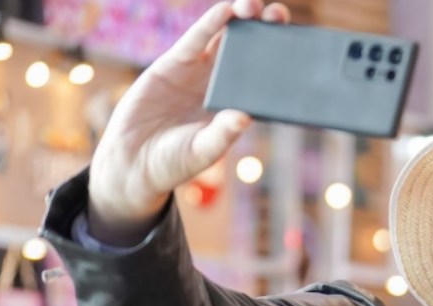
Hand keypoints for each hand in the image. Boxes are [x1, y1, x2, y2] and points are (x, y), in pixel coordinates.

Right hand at [87, 0, 290, 244]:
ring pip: (225, 38)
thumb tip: (244, 118)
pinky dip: (211, 24)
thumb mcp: (203, 151)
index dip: (279, 60)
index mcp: (236, 106)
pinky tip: (227, 11)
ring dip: (241, 18)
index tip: (299, 47)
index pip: (264, 78)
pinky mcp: (174, 64)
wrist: (133, 161)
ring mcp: (198, 72)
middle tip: (279, 15)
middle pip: (249, 50)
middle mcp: (221, 85)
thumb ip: (222, 134)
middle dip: (265, 30)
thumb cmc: (174, 163)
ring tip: (255, 7)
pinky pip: (196, 39)